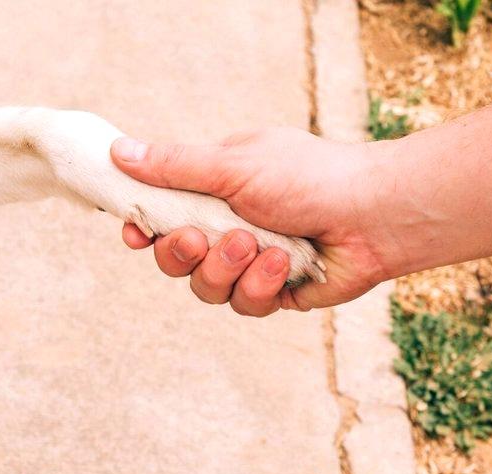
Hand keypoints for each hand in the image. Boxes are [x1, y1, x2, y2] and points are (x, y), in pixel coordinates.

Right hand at [111, 127, 395, 315]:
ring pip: (206, 288)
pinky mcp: (276, 293)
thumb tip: (118, 151)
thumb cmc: (309, 177)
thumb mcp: (233, 164)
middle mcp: (230, 227)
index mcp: (216, 190)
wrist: (373, 213)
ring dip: (226, 268)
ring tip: (256, 245)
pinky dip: (261, 285)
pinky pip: (245, 304)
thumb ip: (174, 166)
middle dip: (182, 254)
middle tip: (199, 239)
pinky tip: (283, 263)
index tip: (135, 232)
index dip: (143, 228)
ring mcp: (252, 262)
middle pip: (175, 260)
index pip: (162, 214)